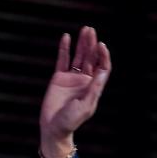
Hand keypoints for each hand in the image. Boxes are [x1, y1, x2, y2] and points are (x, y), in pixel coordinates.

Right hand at [38, 26, 110, 157]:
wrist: (53, 127)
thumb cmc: (71, 120)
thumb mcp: (86, 105)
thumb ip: (94, 88)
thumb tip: (103, 71)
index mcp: (94, 87)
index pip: (102, 67)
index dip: (103, 55)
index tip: (100, 45)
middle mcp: (84, 80)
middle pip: (91, 58)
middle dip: (92, 44)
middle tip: (91, 30)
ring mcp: (71, 78)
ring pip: (78, 56)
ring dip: (82, 43)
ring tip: (84, 30)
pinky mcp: (58, 77)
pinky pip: (62, 60)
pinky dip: (65, 49)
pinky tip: (67, 38)